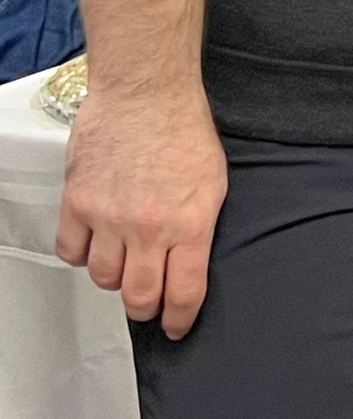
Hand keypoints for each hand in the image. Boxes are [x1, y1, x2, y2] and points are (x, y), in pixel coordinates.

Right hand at [55, 88, 227, 338]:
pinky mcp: (78, 203)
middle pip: (139, 296)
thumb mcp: (213, 182)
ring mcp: (109, 217)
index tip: (175, 327)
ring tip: (123, 263)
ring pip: (104, 279)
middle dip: (146, 308)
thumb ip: (199, 227)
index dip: (179, 319)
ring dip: (114, 278)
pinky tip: (94, 242)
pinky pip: (71, 252)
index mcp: (190, 223)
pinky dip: (81, 253)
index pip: (184, 293)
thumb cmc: (183, 127)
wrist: (146, 91)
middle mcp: (149, 227)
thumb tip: (190, 262)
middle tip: (147, 302)